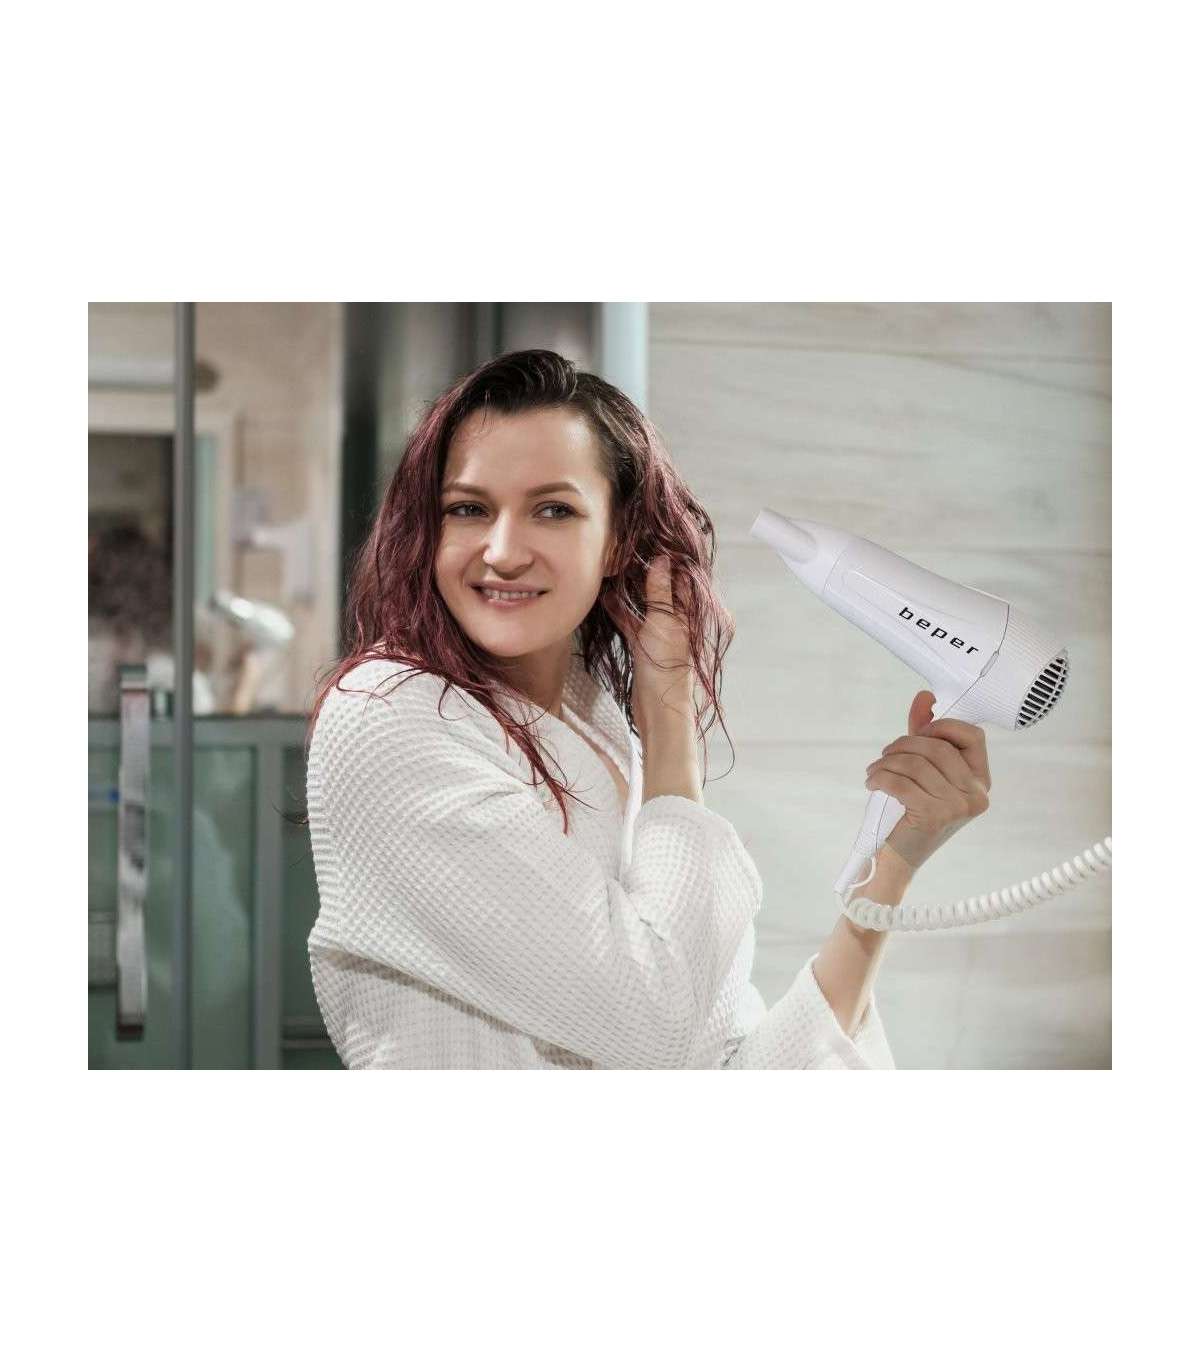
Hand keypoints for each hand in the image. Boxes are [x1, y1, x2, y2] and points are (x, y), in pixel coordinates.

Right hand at [605, 553, 694, 732]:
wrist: (658, 707)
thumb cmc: (667, 665)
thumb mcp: (663, 622)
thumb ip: (661, 592)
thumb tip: (662, 559)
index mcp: (688, 611)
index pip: (681, 576)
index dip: (669, 557)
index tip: (651, 538)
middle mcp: (676, 618)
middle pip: (661, 587)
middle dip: (645, 570)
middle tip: (625, 548)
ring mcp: (659, 631)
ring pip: (643, 603)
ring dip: (629, 589)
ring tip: (610, 567)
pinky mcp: (643, 644)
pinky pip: (631, 620)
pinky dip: (619, 610)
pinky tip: (603, 596)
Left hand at [863, 690, 991, 873]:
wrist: (897, 859)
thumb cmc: (911, 814)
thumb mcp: (923, 771)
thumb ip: (925, 735)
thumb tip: (926, 697)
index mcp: (980, 782)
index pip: (973, 736)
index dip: (943, 726)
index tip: (919, 730)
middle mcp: (976, 795)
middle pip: (938, 747)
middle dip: (903, 744)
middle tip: (885, 755)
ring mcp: (958, 807)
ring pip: (916, 763)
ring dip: (887, 763)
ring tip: (875, 771)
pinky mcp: (935, 816)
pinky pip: (901, 782)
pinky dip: (880, 778)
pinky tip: (873, 782)